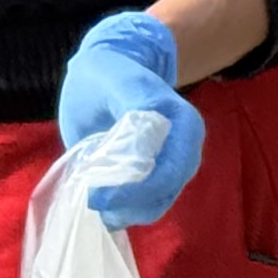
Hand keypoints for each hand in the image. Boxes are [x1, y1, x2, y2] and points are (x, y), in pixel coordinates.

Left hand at [56, 12, 203, 227]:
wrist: (114, 67)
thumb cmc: (109, 73)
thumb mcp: (117, 79)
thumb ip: (131, 107)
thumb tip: (138, 144)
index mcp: (181, 121)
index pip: (168, 170)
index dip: (135, 191)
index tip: (96, 197)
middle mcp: (186, 145)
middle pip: (165, 191)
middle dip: (129, 206)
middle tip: (91, 204)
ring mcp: (175, 161)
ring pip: (159, 201)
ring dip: (127, 211)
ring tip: (95, 204)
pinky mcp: (161, 174)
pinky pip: (151, 202)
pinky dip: (127, 208)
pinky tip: (104, 201)